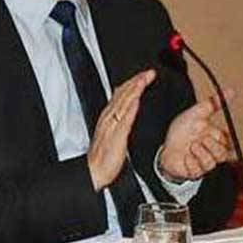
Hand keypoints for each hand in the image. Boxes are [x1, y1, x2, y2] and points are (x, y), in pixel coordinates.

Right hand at [87, 69, 155, 190]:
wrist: (94, 170)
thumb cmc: (104, 156)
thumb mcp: (112, 135)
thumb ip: (120, 121)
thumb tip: (129, 110)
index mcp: (109, 118)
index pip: (121, 95)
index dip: (133, 84)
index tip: (144, 75)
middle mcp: (109, 119)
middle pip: (122, 96)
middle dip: (136, 82)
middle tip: (148, 72)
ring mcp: (112, 126)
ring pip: (123, 103)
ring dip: (133, 90)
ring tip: (143, 79)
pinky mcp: (116, 136)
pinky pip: (124, 119)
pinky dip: (130, 108)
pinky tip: (136, 100)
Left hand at [159, 90, 232, 179]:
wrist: (164, 144)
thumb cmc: (182, 131)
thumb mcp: (196, 113)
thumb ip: (213, 104)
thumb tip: (230, 91)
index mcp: (215, 139)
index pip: (227, 141)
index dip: (218, 136)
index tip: (206, 129)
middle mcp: (211, 153)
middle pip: (222, 153)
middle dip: (210, 145)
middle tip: (199, 139)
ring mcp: (202, 164)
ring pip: (211, 162)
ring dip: (199, 152)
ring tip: (191, 146)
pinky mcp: (192, 172)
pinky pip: (196, 170)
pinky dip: (189, 161)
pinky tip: (185, 156)